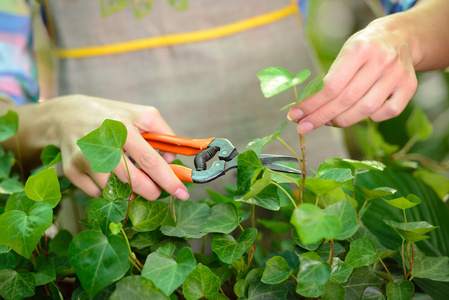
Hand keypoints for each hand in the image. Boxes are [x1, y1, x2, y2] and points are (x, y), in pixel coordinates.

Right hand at [34, 95, 188, 199]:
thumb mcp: (141, 114)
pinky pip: (98, 194)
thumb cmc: (111, 116)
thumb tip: (171, 159)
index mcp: (121, 126)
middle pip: (132, 181)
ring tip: (130, 177)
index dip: (168, 180)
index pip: (150, 160)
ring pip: (116, 191)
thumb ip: (163, 133)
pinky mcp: (71, 171)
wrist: (67, 115)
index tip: (182, 193)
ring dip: (129, 191)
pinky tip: (110, 176)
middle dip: (151, 191)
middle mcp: (100, 143)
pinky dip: (110, 190)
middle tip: (157, 191)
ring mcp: (84, 159)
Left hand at [288, 17, 417, 132]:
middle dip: (321, 117)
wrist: (399, 37)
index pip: (331, 86)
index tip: (296, 115)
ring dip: (342, 121)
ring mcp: (397, 75)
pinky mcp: (409, 86)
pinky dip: (371, 118)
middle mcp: (381, 61)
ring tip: (328, 121)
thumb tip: (307, 109)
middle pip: (346, 100)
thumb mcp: (344, 53)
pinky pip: (388, 112)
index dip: (312, 104)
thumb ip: (330, 79)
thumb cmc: (363, 49)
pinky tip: (360, 114)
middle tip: (304, 126)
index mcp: (360, 50)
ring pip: (366, 110)